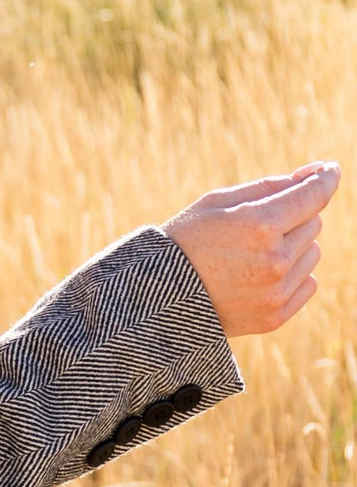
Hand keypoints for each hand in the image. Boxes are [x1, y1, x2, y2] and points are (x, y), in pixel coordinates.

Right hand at [165, 161, 339, 336]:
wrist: (158, 298)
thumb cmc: (186, 240)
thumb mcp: (218, 202)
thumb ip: (270, 186)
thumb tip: (314, 175)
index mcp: (259, 224)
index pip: (314, 195)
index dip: (325, 178)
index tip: (329, 170)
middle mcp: (275, 259)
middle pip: (313, 222)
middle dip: (292, 217)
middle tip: (256, 226)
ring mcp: (277, 291)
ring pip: (312, 252)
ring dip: (293, 246)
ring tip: (252, 254)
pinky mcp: (276, 316)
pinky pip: (308, 283)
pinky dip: (292, 275)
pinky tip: (258, 276)